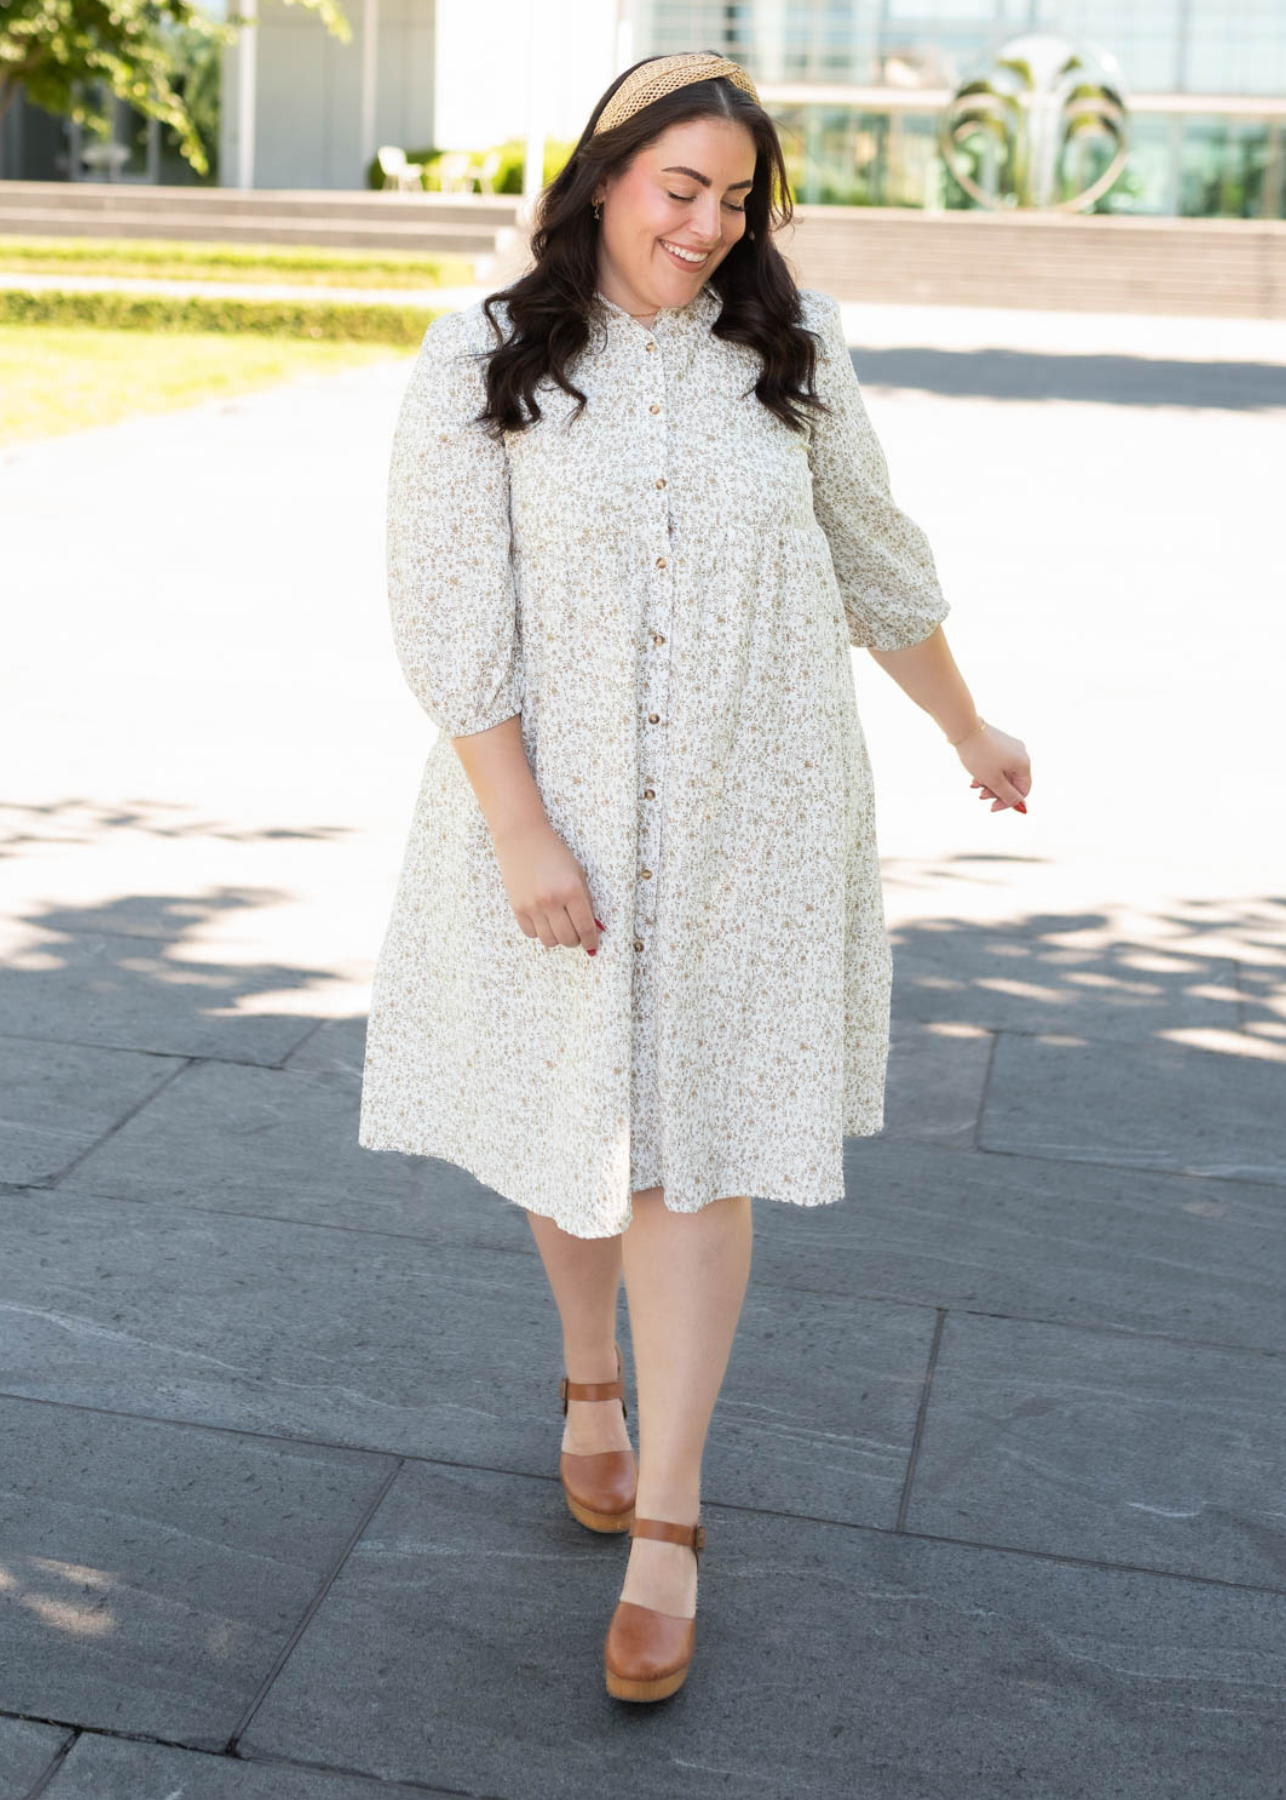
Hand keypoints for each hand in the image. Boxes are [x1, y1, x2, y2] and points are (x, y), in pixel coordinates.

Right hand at [491, 818, 603, 954]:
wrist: (522, 839)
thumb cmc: (554, 854)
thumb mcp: (578, 874)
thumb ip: (586, 902)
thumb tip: (593, 929)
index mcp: (571, 890)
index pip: (585, 927)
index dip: (591, 940)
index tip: (592, 945)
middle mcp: (552, 901)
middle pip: (567, 938)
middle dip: (575, 940)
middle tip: (576, 934)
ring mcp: (533, 906)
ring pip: (549, 940)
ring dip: (558, 938)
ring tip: (559, 926)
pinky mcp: (517, 908)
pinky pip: (531, 934)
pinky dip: (540, 932)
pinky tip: (543, 920)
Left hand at [953, 720, 1030, 812]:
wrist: (965, 729)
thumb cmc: (979, 756)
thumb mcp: (993, 781)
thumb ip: (1008, 795)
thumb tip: (1020, 805)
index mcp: (1023, 764)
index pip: (1022, 791)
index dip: (1008, 803)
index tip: (992, 808)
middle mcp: (1021, 754)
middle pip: (1012, 782)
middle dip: (995, 792)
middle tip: (980, 796)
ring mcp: (1010, 747)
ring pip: (1003, 774)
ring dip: (989, 783)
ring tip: (974, 785)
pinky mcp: (999, 743)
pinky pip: (997, 764)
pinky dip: (987, 773)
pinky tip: (974, 777)